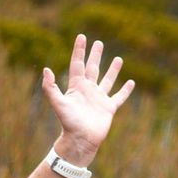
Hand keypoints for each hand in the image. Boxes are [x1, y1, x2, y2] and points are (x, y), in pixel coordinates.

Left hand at [40, 34, 134, 165]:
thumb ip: (50, 87)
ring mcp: (99, 99)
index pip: (78, 64)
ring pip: (107, 80)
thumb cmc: (68, 123)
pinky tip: (131, 82)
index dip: (79, 50)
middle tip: (98, 43)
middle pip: (93, 68)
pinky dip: (125, 90)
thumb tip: (46, 69)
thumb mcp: (58, 103)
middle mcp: (88, 90)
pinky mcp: (109, 108)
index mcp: (77, 87)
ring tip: (118, 58)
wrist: (80, 140)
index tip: (81, 36)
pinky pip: (119, 97)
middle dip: (95, 55)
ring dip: (113, 70)